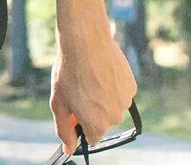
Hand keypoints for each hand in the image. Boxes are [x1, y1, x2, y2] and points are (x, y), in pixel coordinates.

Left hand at [50, 17, 137, 149]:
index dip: (81, 124)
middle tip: (79, 89)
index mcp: (96, 125)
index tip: (74, 110)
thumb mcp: (58, 102)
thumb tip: (69, 149)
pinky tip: (101, 72)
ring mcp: (125, 102)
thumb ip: (64, 129)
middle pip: (103, 122)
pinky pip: (121, 93)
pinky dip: (113, 86)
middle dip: (92, 111)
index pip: (92, 137)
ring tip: (90, 78)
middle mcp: (114, 117)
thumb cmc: (68, 71)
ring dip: (103, 98)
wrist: (85, 41)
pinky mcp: (131, 87)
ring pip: (113, 106)